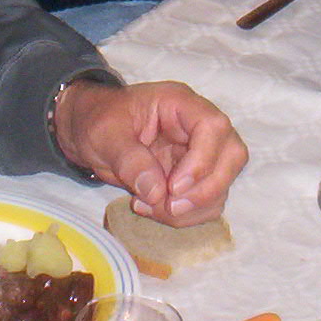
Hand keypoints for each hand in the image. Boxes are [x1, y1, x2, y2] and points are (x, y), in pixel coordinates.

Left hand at [54, 78, 248, 223]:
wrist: (88, 133)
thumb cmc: (97, 121)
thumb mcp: (104, 134)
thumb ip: (129, 159)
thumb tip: (158, 192)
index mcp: (179, 105)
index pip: (213, 126)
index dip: (202, 160)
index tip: (174, 187)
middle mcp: (198, 128)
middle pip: (232, 156)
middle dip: (206, 189)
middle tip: (169, 206)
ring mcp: (200, 153)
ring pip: (222, 185)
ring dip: (192, 208)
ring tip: (148, 206)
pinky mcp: (193, 178)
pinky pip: (207, 203)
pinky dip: (186, 216)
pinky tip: (152, 208)